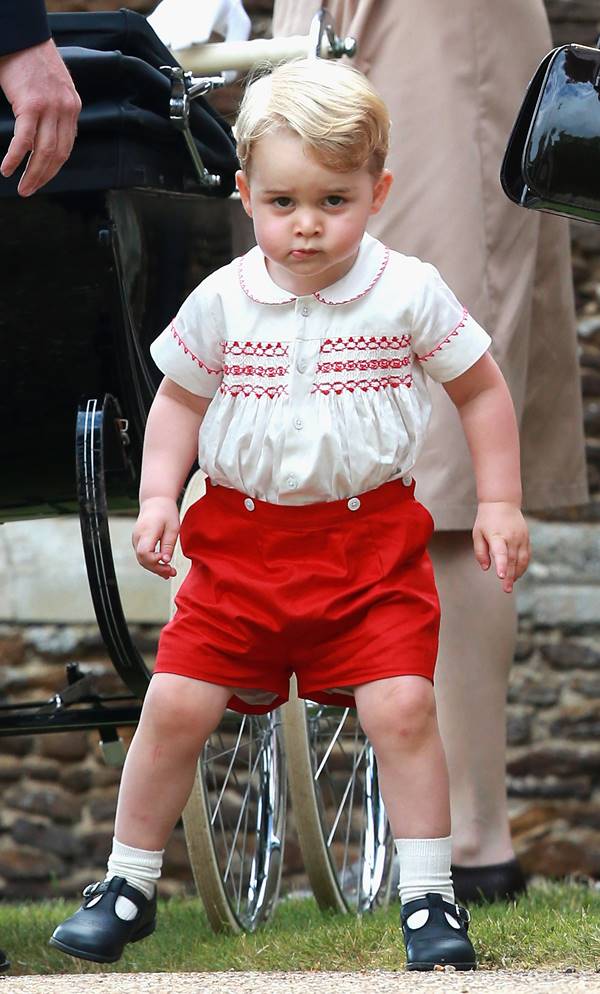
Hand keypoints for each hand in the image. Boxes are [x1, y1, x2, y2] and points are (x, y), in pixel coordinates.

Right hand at [0, 39, 81, 196]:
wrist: (23, 37)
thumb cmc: (33, 61)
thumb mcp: (55, 88)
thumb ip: (57, 112)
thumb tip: (50, 135)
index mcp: (73, 108)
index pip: (67, 147)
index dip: (55, 168)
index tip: (44, 179)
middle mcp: (65, 110)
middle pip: (57, 155)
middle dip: (43, 177)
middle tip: (30, 190)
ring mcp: (50, 108)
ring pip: (43, 152)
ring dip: (32, 174)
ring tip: (22, 187)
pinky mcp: (31, 105)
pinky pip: (24, 140)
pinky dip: (15, 158)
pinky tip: (7, 169)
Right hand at [132, 497, 179, 578]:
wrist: (155, 502)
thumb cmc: (166, 513)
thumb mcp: (173, 528)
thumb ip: (168, 545)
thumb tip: (165, 561)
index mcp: (147, 531)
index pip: (144, 553)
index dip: (154, 560)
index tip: (166, 559)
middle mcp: (138, 537)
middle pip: (142, 559)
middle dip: (157, 569)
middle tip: (172, 572)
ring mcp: (136, 539)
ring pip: (142, 560)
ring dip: (155, 568)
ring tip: (170, 572)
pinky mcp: (137, 542)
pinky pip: (142, 555)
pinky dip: (152, 562)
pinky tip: (163, 566)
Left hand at [472, 501, 529, 593]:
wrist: (502, 502)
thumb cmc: (486, 520)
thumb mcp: (477, 533)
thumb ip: (480, 552)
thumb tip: (486, 568)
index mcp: (497, 536)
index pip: (500, 552)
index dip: (501, 565)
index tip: (500, 576)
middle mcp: (511, 537)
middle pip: (512, 560)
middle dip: (509, 577)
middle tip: (506, 589)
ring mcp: (521, 538)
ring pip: (522, 560)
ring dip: (517, 573)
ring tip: (510, 583)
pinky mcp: (526, 538)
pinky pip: (527, 556)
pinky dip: (523, 566)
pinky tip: (516, 573)